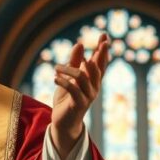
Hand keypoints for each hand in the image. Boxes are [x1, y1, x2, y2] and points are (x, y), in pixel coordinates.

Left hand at [50, 34, 110, 159]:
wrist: (63, 122)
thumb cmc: (66, 99)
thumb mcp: (68, 77)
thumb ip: (74, 62)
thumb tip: (80, 44)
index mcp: (92, 81)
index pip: (100, 64)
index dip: (103, 51)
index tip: (104, 37)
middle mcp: (93, 88)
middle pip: (98, 69)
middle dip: (100, 55)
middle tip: (102, 43)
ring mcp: (87, 97)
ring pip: (82, 78)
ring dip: (69, 70)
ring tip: (56, 67)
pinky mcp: (78, 104)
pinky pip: (73, 90)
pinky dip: (63, 82)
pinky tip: (54, 78)